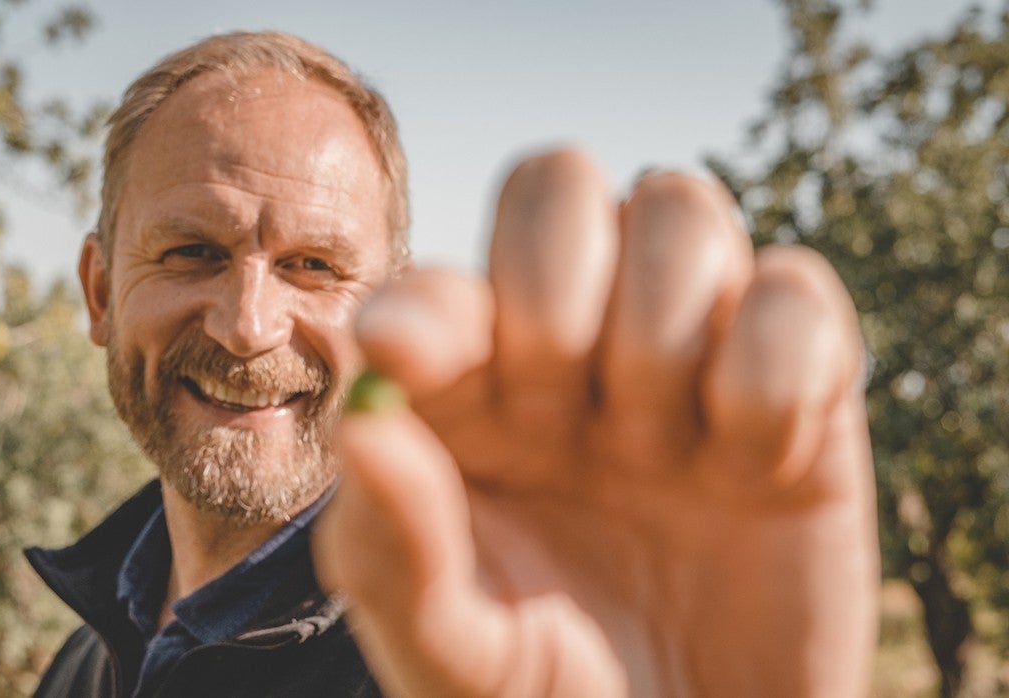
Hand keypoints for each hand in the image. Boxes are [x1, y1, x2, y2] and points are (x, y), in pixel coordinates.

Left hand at [312, 150, 877, 696]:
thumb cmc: (551, 695)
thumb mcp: (451, 650)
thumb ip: (395, 547)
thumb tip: (359, 427)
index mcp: (467, 394)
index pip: (441, 280)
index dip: (429, 304)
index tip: (407, 360)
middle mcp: (570, 350)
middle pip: (557, 181)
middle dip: (554, 287)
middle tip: (558, 408)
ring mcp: (685, 353)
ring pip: (678, 206)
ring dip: (664, 325)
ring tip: (661, 446)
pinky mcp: (801, 383)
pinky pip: (795, 290)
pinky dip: (774, 367)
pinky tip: (752, 463)